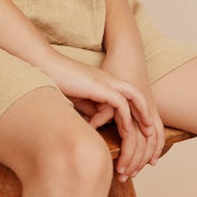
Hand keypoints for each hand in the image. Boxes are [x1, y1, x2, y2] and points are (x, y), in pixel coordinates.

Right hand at [43, 55, 161, 179]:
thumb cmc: (58, 80)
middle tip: (152, 131)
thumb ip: (91, 109)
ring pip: (134, 96)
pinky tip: (127, 129)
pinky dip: (125, 116)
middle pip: (138, 94)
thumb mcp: (79, 98)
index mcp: (105, 81)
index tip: (143, 128)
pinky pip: (119, 102)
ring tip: (147, 132)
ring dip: (142, 114)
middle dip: (147, 112)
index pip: (129, 94)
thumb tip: (99, 124)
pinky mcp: (98, 86)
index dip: (138, 111)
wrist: (44, 64)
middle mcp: (109, 80)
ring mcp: (104, 81)